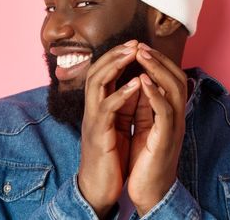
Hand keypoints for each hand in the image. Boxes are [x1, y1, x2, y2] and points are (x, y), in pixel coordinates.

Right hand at [77, 39, 140, 217]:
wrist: (99, 187)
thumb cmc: (110, 158)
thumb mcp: (118, 127)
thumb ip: (123, 107)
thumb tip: (138, 87)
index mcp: (98, 107)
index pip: (102, 73)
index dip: (116, 56)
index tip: (135, 44)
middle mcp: (91, 109)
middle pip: (96, 71)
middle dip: (115, 54)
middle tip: (134, 42)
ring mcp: (92, 120)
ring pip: (96, 83)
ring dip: (115, 66)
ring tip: (133, 54)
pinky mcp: (97, 134)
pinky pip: (106, 109)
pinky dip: (121, 94)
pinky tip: (136, 84)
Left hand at [127, 43, 187, 215]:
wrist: (149, 191)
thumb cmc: (145, 159)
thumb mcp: (146, 126)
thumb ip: (146, 106)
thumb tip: (139, 83)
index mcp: (170, 113)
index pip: (171, 79)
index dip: (157, 61)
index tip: (139, 47)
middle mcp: (176, 117)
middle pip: (176, 78)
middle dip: (158, 59)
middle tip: (140, 44)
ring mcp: (174, 127)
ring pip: (174, 90)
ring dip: (158, 70)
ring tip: (141, 54)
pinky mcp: (166, 139)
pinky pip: (165, 112)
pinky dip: (155, 94)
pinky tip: (144, 82)